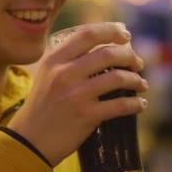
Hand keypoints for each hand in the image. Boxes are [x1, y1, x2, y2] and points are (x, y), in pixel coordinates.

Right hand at [8, 23, 148, 165]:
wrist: (30, 141)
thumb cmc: (42, 107)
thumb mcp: (46, 75)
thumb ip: (67, 60)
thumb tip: (102, 48)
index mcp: (54, 59)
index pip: (87, 34)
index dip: (111, 30)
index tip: (126, 35)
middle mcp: (64, 73)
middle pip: (107, 54)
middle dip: (129, 56)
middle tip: (138, 63)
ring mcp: (76, 95)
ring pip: (117, 78)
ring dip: (136, 80)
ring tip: (142, 84)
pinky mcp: (86, 116)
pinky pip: (119, 105)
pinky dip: (135, 104)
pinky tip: (140, 104)